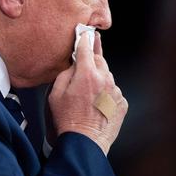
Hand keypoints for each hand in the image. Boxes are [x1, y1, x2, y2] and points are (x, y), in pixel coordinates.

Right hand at [48, 31, 127, 154]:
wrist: (84, 143)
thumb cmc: (67, 121)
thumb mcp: (54, 94)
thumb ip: (65, 73)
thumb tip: (73, 64)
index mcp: (86, 74)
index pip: (86, 48)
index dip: (85, 38)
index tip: (86, 33)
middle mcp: (104, 80)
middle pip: (99, 60)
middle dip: (91, 60)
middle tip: (83, 65)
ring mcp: (115, 92)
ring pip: (107, 77)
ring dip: (98, 80)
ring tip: (86, 96)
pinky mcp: (121, 103)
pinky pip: (113, 92)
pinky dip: (105, 94)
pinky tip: (95, 105)